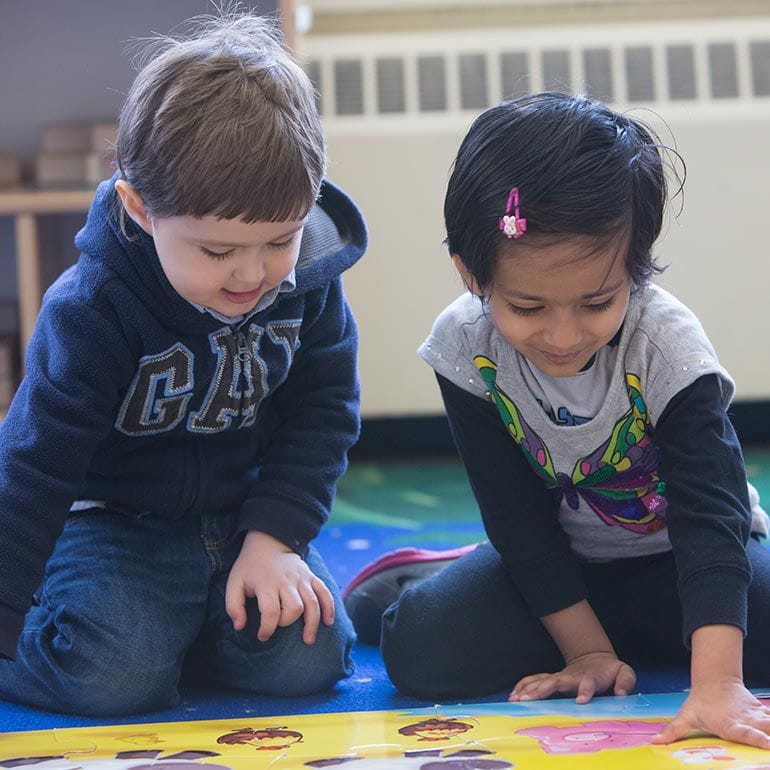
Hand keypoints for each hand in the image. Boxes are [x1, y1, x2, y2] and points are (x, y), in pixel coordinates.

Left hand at [225, 531, 334, 644]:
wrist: (269, 542)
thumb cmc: (250, 567)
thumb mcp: (234, 583)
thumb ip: (233, 606)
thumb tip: (240, 627)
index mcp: (267, 583)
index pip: (270, 611)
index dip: (267, 629)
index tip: (262, 636)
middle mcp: (287, 581)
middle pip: (294, 608)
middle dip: (287, 623)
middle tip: (279, 626)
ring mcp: (302, 578)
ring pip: (312, 603)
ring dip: (312, 623)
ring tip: (308, 640)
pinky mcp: (311, 576)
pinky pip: (324, 592)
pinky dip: (328, 608)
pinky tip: (328, 623)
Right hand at [509, 651, 635, 703]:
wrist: (594, 658)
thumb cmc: (610, 670)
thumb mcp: (624, 672)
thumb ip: (626, 681)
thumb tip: (620, 694)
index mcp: (590, 677)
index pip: (588, 684)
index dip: (585, 691)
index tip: (581, 701)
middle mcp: (571, 677)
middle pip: (555, 682)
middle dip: (541, 691)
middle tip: (528, 700)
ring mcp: (560, 677)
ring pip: (541, 681)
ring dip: (528, 689)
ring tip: (516, 699)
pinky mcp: (552, 679)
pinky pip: (535, 681)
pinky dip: (524, 686)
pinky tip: (514, 696)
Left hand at [652, 679, 769, 749]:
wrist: (715, 681)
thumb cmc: (700, 703)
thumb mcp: (686, 715)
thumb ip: (673, 731)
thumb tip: (655, 742)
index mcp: (730, 725)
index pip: (745, 733)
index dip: (757, 739)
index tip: (767, 744)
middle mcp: (746, 720)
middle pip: (766, 729)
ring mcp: (756, 716)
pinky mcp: (762, 713)